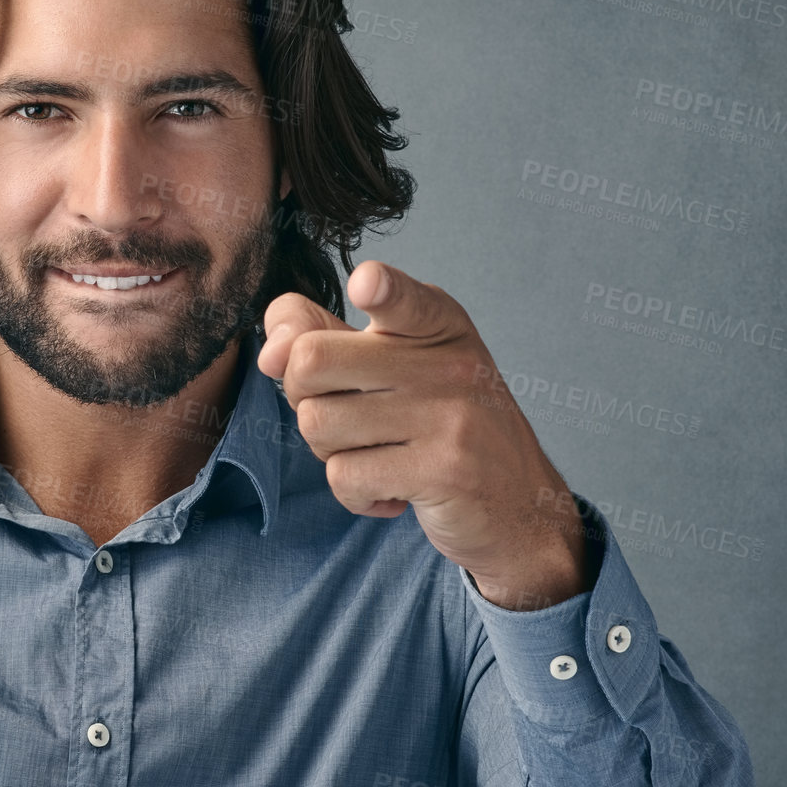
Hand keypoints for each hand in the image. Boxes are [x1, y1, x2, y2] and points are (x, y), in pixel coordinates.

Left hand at [257, 261, 588, 610]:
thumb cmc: (436, 424)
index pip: (400, 297)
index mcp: (435, 322)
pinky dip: (354, 492)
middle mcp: (446, 362)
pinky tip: (392, 488)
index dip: (381, 287)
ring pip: (317, 424)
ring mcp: (449, 417)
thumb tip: (269, 352)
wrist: (517, 504)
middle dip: (304, 397)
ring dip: (330, 451)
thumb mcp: (391, 364)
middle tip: (349, 417)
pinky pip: (344, 477)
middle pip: (309, 361)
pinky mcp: (445, 471)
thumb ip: (321, 338)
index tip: (367, 283)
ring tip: (378, 453)